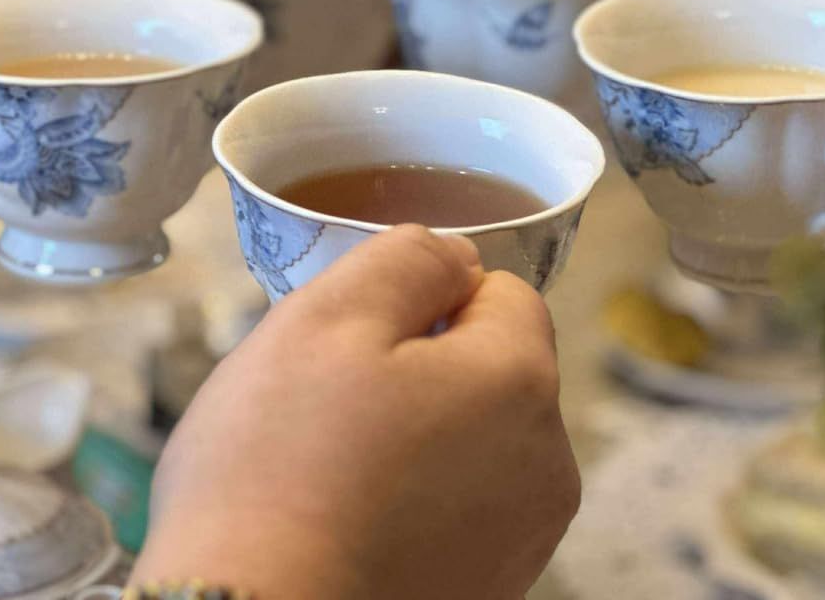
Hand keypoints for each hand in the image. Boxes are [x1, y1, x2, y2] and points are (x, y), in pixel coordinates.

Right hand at [131, 226, 579, 598]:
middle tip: (329, 406)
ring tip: (330, 472)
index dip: (423, 299)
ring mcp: (522, 543)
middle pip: (489, 371)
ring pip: (470, 444)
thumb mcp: (327, 318)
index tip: (356, 341)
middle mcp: (547, 464)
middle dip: (419, 371)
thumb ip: (407, 259)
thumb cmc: (277, 471)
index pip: (501, 290)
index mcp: (519, 380)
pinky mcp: (488, 596)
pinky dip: (408, 509)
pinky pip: (453, 515)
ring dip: (413, 441)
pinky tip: (345, 526)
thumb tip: (455, 258)